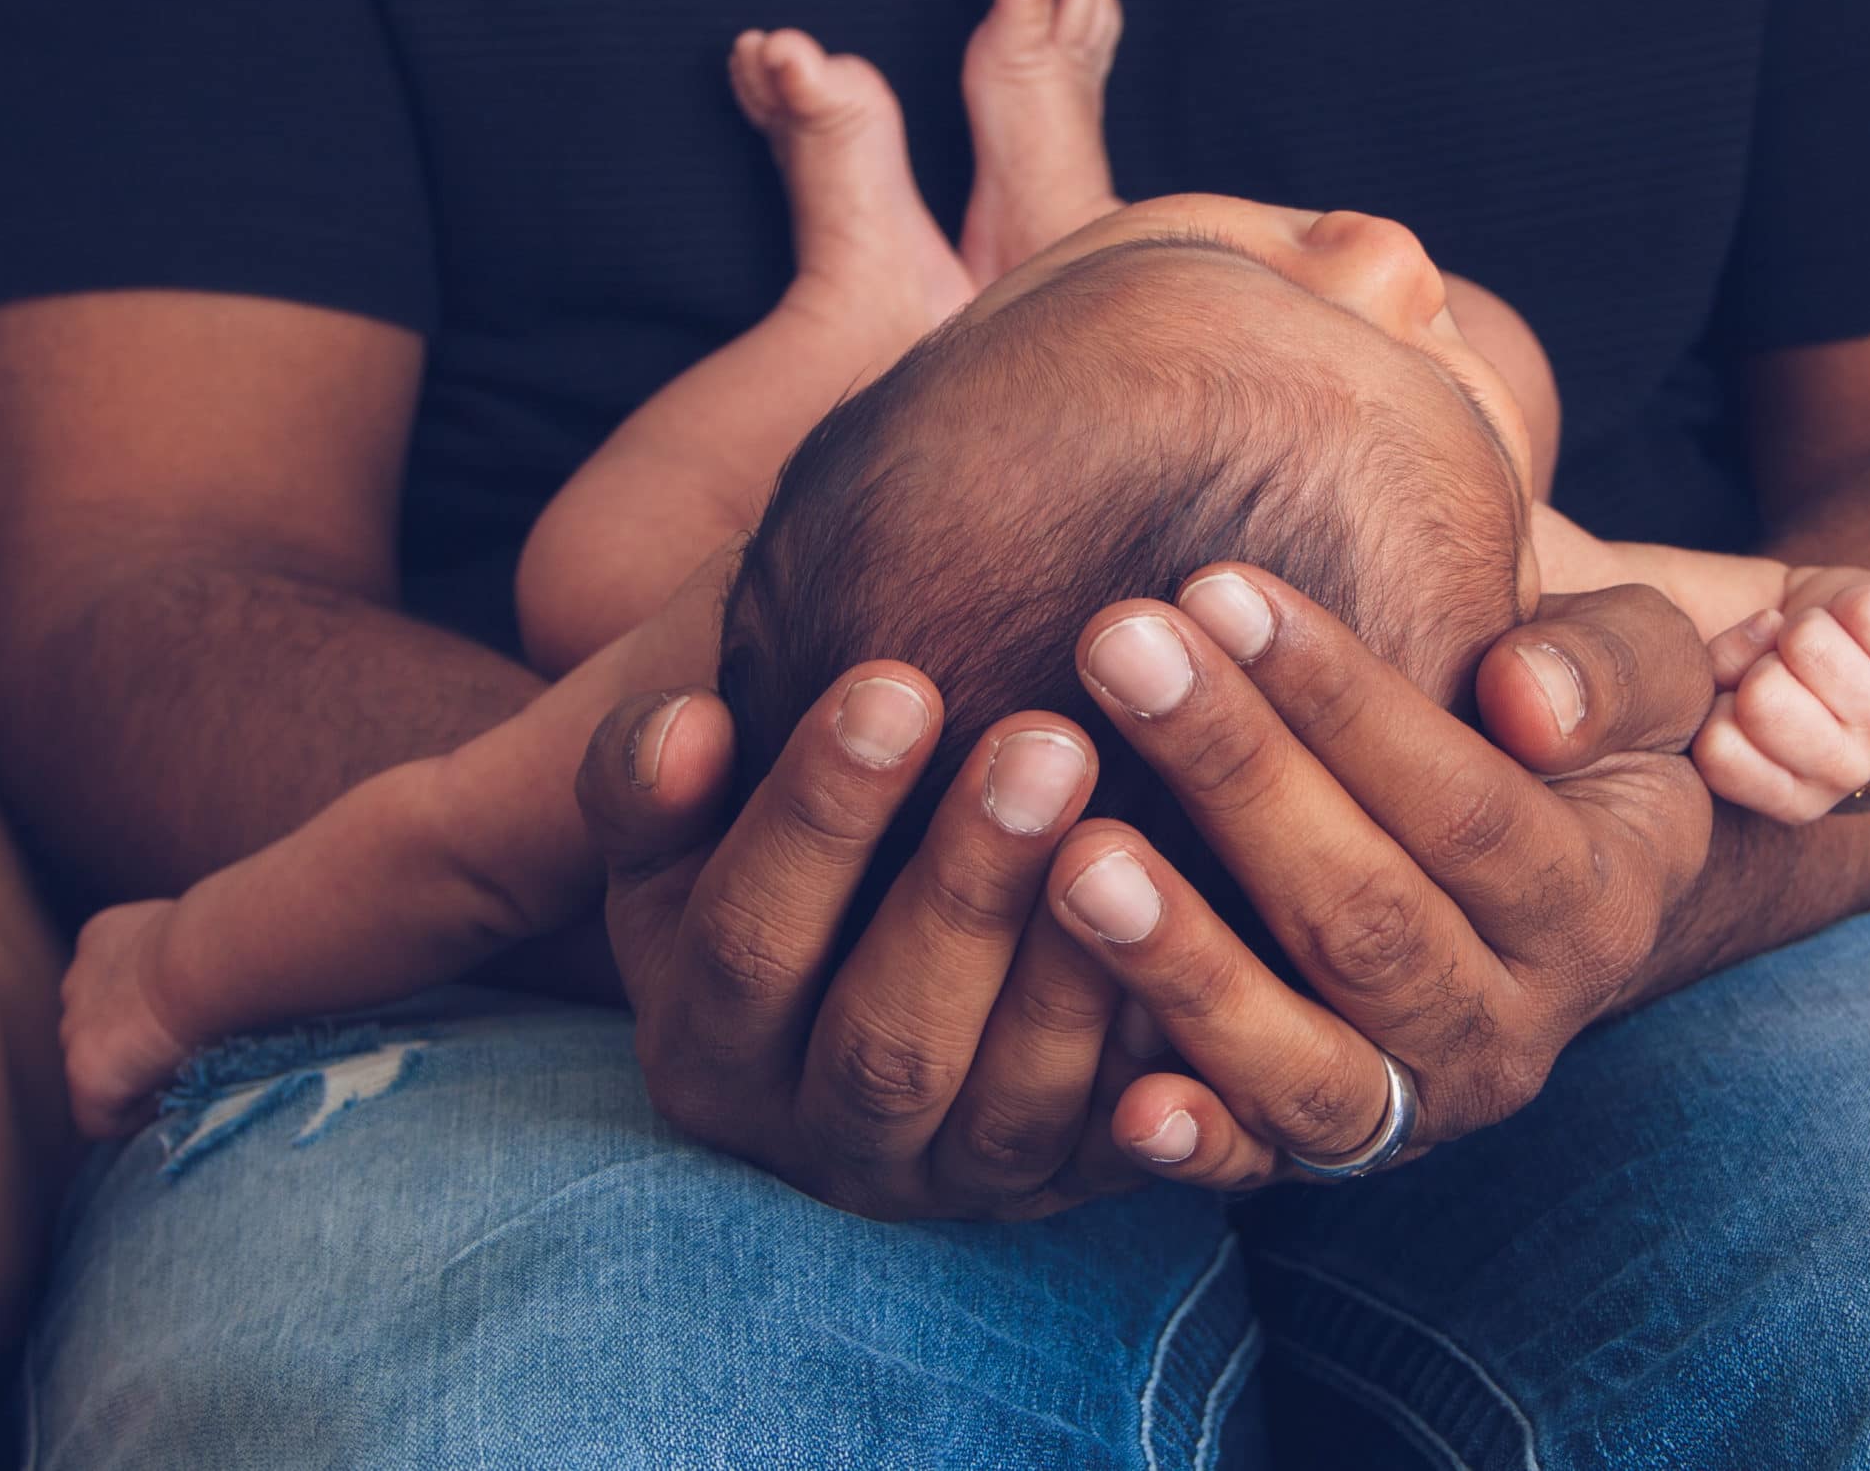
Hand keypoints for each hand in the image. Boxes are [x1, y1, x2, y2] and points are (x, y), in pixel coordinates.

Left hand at [61, 899, 195, 1139]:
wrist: (211, 958)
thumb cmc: (228, 940)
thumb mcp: (200, 932)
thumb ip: (187, 952)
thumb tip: (218, 974)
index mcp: (104, 937)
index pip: (114, 984)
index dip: (148, 1008)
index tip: (188, 1017)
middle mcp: (78, 981)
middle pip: (98, 1029)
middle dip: (134, 1044)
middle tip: (186, 1049)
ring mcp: (75, 1029)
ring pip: (98, 1072)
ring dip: (135, 1077)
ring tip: (186, 1072)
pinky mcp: (84, 1074)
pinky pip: (101, 1117)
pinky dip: (137, 1116)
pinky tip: (176, 1093)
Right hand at [576, 671, 1157, 1219]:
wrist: (876, 957)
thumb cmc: (791, 850)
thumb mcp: (687, 828)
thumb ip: (655, 781)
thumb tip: (684, 731)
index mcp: (707, 1045)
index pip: (746, 943)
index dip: (816, 817)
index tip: (896, 681)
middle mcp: (822, 1135)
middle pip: (889, 1038)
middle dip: (967, 889)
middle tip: (1047, 743)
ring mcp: (954, 1178)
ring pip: (1013, 1107)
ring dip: (1074, 973)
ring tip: (1132, 826)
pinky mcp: (1069, 1189)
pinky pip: (1126, 1151)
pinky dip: (1170, 1071)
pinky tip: (1215, 949)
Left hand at [1040, 569, 1715, 1188]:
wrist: (1551, 876)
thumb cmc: (1557, 730)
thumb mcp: (1641, 678)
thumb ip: (1612, 667)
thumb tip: (1526, 698)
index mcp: (1595, 903)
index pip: (1463, 803)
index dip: (1340, 699)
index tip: (1218, 587)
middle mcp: (1513, 1027)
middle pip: (1365, 914)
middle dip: (1234, 774)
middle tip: (1115, 649)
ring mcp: (1419, 1106)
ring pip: (1307, 1058)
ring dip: (1188, 964)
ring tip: (1078, 857)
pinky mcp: (1329, 1157)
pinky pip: (1260, 1166)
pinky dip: (1197, 1144)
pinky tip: (1122, 1104)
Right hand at [1694, 574, 1869, 823]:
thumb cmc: (1783, 677)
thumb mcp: (1725, 690)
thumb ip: (1706, 668)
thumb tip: (1768, 626)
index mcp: (1788, 796)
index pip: (1717, 747)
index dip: (1721, 702)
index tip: (1744, 696)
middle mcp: (1845, 774)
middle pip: (1763, 695)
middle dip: (1762, 661)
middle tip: (1786, 668)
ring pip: (1808, 642)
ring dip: (1804, 627)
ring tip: (1821, 648)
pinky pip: (1867, 611)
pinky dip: (1849, 602)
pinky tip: (1855, 628)